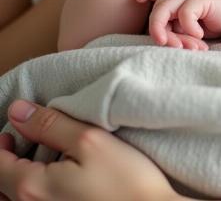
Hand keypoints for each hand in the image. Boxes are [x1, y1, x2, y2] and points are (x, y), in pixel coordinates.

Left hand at [0, 100, 177, 200]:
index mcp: (31, 188)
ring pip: (15, 200)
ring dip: (15, 182)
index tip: (10, 129)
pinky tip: (49, 184)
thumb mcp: (90, 141)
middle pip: (3, 187)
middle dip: (5, 164)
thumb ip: (51, 125)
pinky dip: (29, 194)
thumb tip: (17, 111)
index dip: (0, 144)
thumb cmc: (125, 181)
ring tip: (29, 164)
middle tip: (13, 143)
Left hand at [136, 0, 220, 49]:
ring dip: (168, 32)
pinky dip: (189, 29)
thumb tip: (160, 36)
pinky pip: (184, 14)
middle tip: (165, 45)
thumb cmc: (213, 20)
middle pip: (157, 6)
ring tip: (180, 46)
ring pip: (164, 9)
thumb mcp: (189, 20)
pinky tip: (200, 36)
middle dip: (157, 29)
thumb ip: (173, 22)